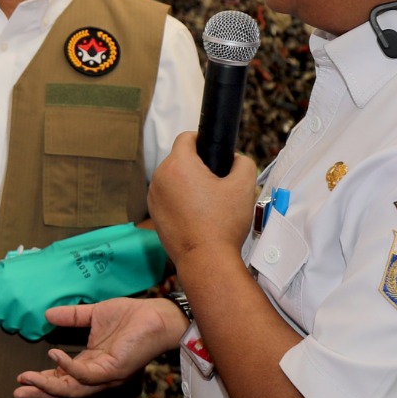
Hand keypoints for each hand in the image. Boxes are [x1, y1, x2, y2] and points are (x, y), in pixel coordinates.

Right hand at [11, 298, 188, 397]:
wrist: (157, 315)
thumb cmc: (131, 316)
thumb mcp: (94, 314)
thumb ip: (71, 317)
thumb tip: (47, 315)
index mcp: (91, 364)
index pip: (63, 379)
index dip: (41, 381)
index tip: (20, 380)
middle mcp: (97, 375)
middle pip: (65, 391)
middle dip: (40, 392)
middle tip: (18, 392)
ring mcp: (106, 375)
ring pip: (73, 389)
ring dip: (49, 386)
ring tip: (28, 379)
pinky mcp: (114, 369)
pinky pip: (87, 374)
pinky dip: (68, 367)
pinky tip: (54, 356)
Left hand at [146, 132, 258, 272]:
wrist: (206, 259)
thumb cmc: (223, 224)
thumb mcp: (243, 186)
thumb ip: (243, 162)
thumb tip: (235, 159)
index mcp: (178, 165)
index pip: (186, 138)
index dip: (202, 140)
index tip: (213, 152)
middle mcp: (159, 178)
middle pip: (179, 159)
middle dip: (197, 166)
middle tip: (216, 182)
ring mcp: (153, 197)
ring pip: (172, 179)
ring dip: (187, 183)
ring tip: (208, 201)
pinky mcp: (153, 214)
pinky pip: (167, 197)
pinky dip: (179, 200)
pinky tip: (197, 214)